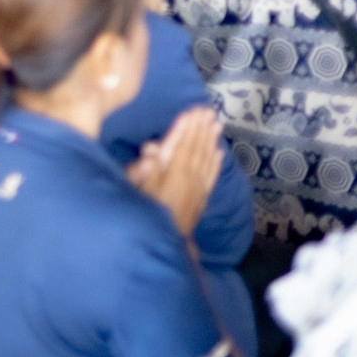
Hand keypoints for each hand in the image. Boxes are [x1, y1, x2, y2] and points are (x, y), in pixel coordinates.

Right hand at [126, 107, 224, 238]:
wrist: (167, 246)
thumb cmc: (146, 216)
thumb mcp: (137, 193)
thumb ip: (143, 172)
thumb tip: (152, 151)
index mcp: (174, 175)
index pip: (181, 146)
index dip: (186, 127)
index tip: (193, 110)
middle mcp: (190, 178)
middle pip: (196, 149)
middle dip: (200, 129)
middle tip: (207, 110)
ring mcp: (199, 189)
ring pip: (206, 159)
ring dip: (210, 140)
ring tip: (216, 123)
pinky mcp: (202, 198)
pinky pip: (211, 175)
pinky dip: (215, 162)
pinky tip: (219, 152)